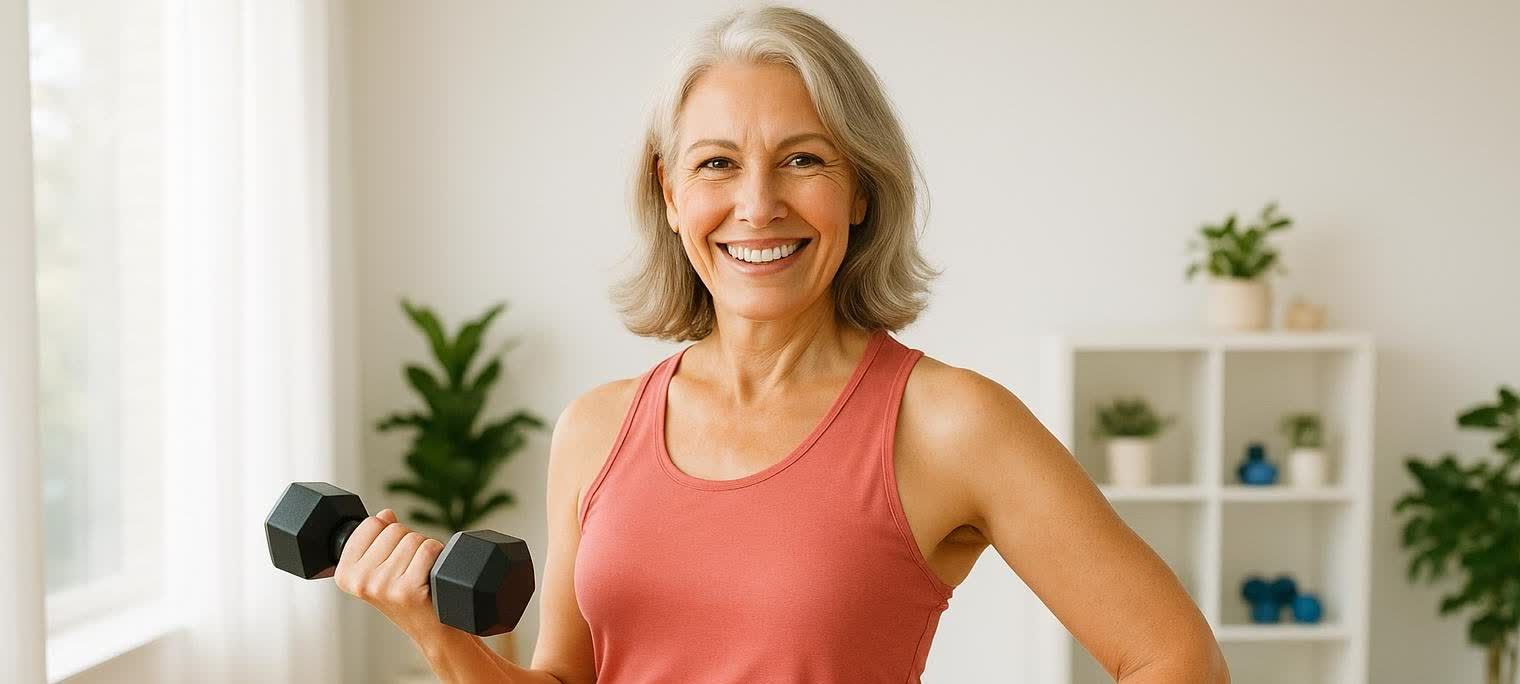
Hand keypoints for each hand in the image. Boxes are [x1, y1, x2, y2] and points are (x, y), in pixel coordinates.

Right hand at [333, 508, 446, 636]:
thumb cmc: (406, 598)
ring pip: (414, 538)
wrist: (430, 630)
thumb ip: (377, 539)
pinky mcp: (408, 590)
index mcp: (346, 573)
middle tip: (409, 569)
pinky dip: (437, 556)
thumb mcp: (380, 569)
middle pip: (394, 529)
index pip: (371, 523)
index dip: (389, 533)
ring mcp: (383, 586)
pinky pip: (428, 549)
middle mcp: (360, 582)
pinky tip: (431, 576)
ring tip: (420, 574)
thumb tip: (384, 514)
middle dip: (408, 542)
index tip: (391, 557)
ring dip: (424, 551)